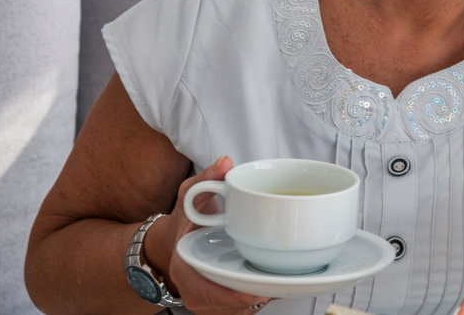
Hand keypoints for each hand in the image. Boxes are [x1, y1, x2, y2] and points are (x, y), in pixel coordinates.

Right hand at [155, 156, 274, 314]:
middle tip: (285, 280)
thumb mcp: (191, 193)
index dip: (235, 294)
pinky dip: (260, 295)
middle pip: (231, 304)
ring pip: (241, 309)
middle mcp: (195, 291)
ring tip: (285, 279)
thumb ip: (207, 177)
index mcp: (185, 268)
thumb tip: (225, 164)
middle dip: (259, 294)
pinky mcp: (222, 305)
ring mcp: (208, 302)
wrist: (177, 240)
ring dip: (263, 296)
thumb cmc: (186, 219)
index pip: (209, 291)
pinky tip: (276, 282)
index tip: (258, 290)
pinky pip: (244, 307)